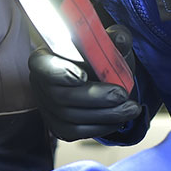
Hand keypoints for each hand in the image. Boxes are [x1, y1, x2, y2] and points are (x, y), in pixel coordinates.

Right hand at [28, 24, 141, 141]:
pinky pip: (76, 132)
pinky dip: (100, 127)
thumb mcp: (107, 44)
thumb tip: (121, 39)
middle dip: (95, 98)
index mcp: (45, 57)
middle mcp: (40, 84)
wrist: (98, 79)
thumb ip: (114, 39)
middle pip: (61, 96)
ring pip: (71, 117)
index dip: (60, 73)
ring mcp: (47, 107)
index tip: (83, 76)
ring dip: (105, 115)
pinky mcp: (58, 126)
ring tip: (130, 109)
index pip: (42, 66)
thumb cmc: (97, 57)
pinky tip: (119, 119)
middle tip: (122, 94)